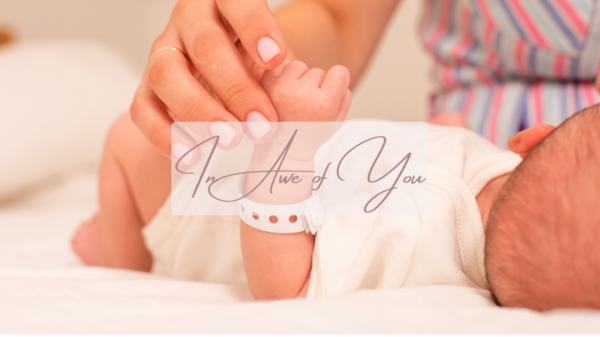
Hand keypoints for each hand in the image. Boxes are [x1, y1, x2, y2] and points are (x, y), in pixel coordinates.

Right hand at [130, 0, 288, 160]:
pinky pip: (142, 108)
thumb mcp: (269, 51)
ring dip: (200, 111)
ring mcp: (164, 50)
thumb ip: (273, 63)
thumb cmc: (254, 57)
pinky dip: (163, 133)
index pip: (237, 3)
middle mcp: (189, 20)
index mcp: (223, 0)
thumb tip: (289, 96)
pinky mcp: (147, 84)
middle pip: (205, 46)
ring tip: (231, 139)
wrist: (225, 66)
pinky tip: (191, 153)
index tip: (277, 59)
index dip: (255, 28)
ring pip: (167, 73)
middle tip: (263, 125)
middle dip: (236, 88)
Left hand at [254, 60, 351, 160]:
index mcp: (322, 105)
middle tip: (306, 105)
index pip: (340, 72)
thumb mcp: (336, 121)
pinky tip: (283, 90)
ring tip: (294, 99)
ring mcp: (280, 88)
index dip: (336, 82)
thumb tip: (338, 71)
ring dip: (299, 78)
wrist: (281, 147)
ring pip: (299, 66)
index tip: (328, 94)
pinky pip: (280, 65)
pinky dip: (282, 74)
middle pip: (318, 71)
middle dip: (315, 85)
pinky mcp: (265, 84)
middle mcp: (300, 94)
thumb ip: (345, 95)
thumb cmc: (310, 133)